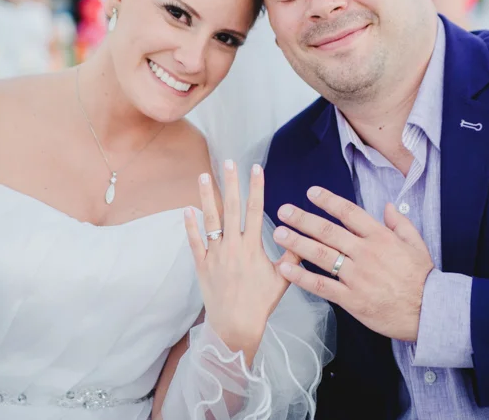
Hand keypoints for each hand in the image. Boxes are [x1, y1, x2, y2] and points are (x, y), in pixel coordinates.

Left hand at [183, 161, 299, 360]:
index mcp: (253, 248)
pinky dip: (190, 226)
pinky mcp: (202, 265)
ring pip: (210, 220)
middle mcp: (233, 247)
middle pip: (232, 208)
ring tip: (204, 176)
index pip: (255, 210)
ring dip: (207, 197)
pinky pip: (194, 242)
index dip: (256, 187)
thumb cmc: (261, 303)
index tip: (256, 168)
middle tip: (229, 162)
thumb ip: (291, 257)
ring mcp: (215, 255)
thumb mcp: (283, 280)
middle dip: (231, 183)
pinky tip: (187, 209)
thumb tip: (301, 238)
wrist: (236, 325)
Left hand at [273, 187, 433, 340]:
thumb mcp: (416, 243)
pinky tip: (286, 268)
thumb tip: (386, 205)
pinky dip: (302, 276)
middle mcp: (366, 253)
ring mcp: (357, 276)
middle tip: (283, 210)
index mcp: (380, 238)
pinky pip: (322, 286)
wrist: (429, 312)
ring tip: (278, 233)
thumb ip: (399, 223)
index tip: (311, 192)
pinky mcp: (352, 299)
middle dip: (303, 219)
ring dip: (297, 243)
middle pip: (329, 232)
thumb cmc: (423, 278)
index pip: (349, 213)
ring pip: (321, 255)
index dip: (328, 201)